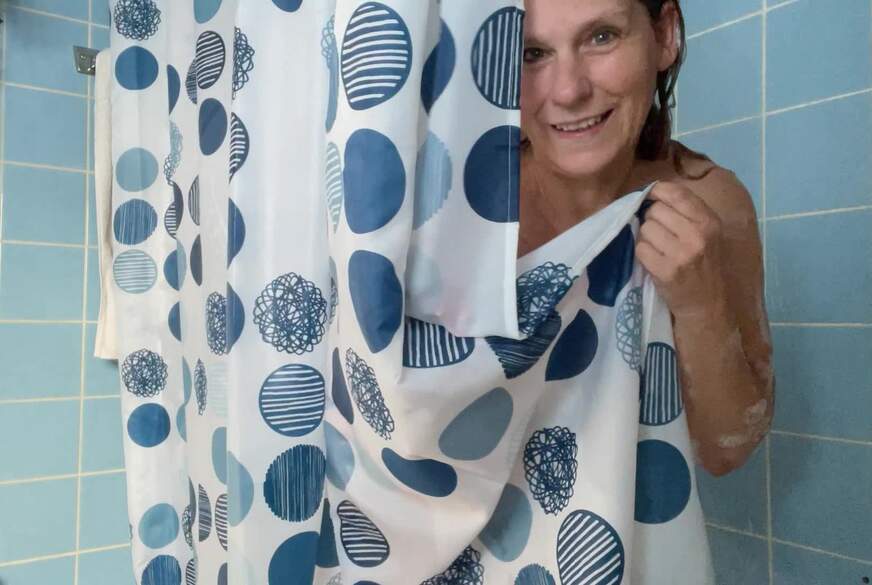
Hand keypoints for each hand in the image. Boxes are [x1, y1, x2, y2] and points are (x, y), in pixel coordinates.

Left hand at [635, 181, 729, 317]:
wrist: (707, 303)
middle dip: (652, 219)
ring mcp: (680, 254)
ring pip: (645, 228)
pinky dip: (643, 253)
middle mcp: (696, 235)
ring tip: (658, 247)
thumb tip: (655, 190)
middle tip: (660, 232)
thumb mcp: (708, 233)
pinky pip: (640, 248)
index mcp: (709, 222)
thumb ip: (687, 211)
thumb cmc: (705, 264)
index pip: (677, 193)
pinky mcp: (664, 270)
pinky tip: (654, 260)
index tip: (650, 195)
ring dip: (646, 237)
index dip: (658, 190)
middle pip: (655, 210)